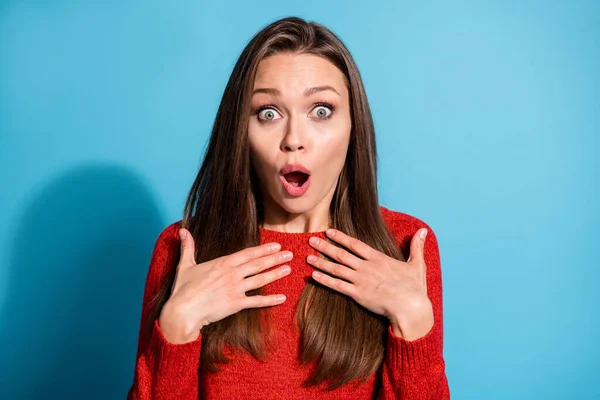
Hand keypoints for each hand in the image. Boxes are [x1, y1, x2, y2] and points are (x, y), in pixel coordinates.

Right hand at [160, 228, 292, 342]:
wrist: (183, 311)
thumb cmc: (183, 289)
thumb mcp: (185, 265)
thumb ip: (188, 247)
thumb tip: (183, 230)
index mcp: (223, 263)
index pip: (248, 253)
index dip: (264, 249)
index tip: (276, 245)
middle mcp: (232, 274)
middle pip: (258, 264)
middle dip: (275, 258)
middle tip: (290, 254)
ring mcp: (236, 289)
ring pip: (260, 279)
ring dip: (276, 274)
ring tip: (288, 269)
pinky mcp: (236, 304)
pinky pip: (257, 301)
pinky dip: (270, 300)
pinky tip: (282, 297)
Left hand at [306, 228, 433, 339]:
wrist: (410, 307)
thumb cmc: (415, 288)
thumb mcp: (417, 264)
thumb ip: (416, 247)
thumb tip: (423, 231)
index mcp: (378, 258)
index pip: (355, 244)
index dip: (341, 237)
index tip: (328, 232)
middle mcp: (366, 267)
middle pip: (341, 254)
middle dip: (325, 246)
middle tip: (311, 240)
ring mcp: (361, 280)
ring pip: (336, 269)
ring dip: (321, 262)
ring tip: (307, 257)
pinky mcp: (358, 294)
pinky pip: (337, 286)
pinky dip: (325, 280)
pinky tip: (313, 275)